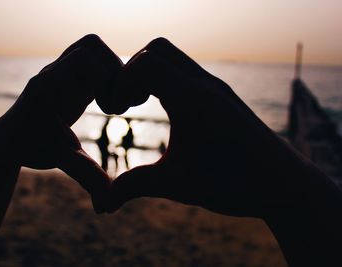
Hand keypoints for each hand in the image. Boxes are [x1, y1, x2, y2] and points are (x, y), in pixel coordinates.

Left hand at [0, 34, 121, 211]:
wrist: (10, 141)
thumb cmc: (35, 151)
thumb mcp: (64, 163)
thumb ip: (87, 180)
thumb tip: (106, 207)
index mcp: (51, 88)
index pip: (87, 57)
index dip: (110, 78)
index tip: (111, 109)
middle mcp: (53, 72)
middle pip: (91, 44)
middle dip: (114, 68)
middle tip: (115, 100)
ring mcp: (58, 69)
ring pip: (90, 47)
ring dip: (109, 68)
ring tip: (111, 99)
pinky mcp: (65, 73)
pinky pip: (89, 58)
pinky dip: (104, 73)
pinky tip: (105, 100)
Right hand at [105, 38, 311, 217]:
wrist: (283, 185)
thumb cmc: (233, 185)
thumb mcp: (177, 186)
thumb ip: (135, 187)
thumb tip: (104, 204)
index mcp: (192, 100)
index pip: (145, 62)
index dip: (121, 82)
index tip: (118, 110)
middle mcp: (205, 85)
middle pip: (157, 48)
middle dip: (132, 70)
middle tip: (128, 103)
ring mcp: (216, 87)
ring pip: (174, 57)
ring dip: (151, 73)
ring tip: (145, 104)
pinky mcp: (222, 95)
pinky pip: (187, 71)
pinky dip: (168, 80)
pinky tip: (170, 112)